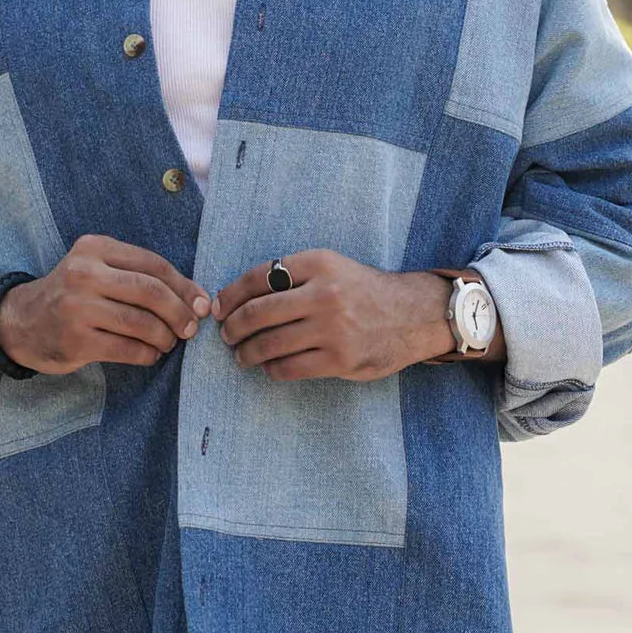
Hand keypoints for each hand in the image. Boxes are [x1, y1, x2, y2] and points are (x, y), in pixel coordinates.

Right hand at [0, 233, 210, 374]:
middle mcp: (85, 273)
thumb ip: (140, 276)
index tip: (202, 304)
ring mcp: (78, 307)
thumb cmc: (74, 295)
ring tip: (168, 342)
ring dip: (165, 337)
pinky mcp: (76, 340)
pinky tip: (150, 354)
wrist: (21, 322)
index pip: (154, 264)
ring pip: (142, 323)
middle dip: (180, 312)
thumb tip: (197, 298)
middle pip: (151, 292)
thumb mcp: (99, 269)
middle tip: (191, 328)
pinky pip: (127, 349)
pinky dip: (147, 354)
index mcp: (95, 248)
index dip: (185, 286)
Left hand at [209, 250, 456, 382]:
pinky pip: (289, 368)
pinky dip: (271, 369)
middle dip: (232, 327)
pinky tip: (269, 366)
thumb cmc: (363, 291)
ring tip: (241, 354)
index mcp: (318, 263)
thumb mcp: (332, 267)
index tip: (218, 308)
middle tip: (226, 335)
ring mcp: (332, 328)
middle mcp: (324, 293)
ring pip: (268, 344)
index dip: (230, 295)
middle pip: (257, 312)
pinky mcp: (340, 359)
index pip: (257, 278)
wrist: (413, 314)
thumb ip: (293, 276)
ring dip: (246, 352)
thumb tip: (239, 298)